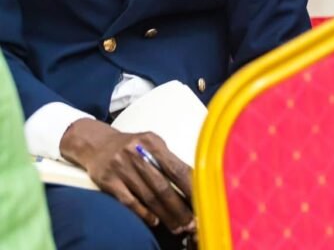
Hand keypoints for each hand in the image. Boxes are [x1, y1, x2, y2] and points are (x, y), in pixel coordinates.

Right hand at [61, 119, 194, 233]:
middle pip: (163, 186)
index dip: (190, 187)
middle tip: (191, 222)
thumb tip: (190, 180)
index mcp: (152, 143)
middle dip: (179, 207)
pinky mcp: (108, 181)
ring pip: (148, 196)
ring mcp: (121, 169)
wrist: (96, 143)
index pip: (176, 168)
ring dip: (164, 214)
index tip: (202, 201)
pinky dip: (142, 212)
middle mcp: (137, 155)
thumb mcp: (150, 142)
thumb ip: (167, 158)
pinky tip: (154, 221)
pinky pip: (128, 200)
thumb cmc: (131, 145)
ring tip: (177, 226)